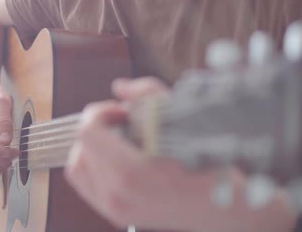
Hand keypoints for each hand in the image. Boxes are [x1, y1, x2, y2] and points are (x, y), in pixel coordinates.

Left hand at [65, 77, 298, 231]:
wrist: (224, 210)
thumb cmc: (208, 163)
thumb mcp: (183, 119)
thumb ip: (148, 94)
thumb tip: (118, 87)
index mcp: (131, 173)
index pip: (87, 131)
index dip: (101, 111)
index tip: (123, 111)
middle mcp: (116, 195)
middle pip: (80, 146)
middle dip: (99, 126)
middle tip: (125, 123)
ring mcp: (113, 209)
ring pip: (77, 165)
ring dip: (92, 146)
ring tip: (120, 141)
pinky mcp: (115, 215)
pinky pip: (85, 183)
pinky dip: (92, 164)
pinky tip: (117, 157)